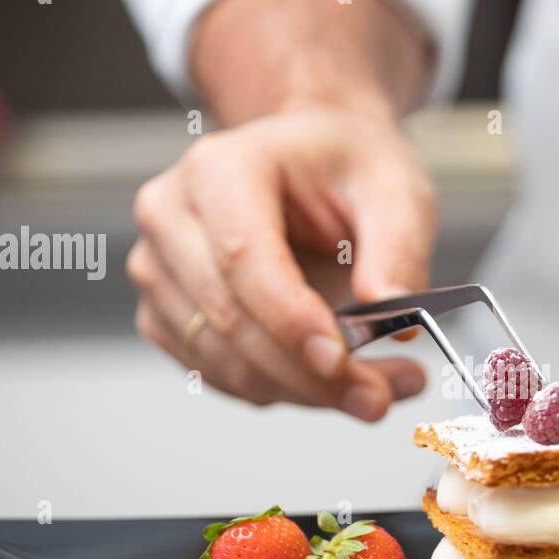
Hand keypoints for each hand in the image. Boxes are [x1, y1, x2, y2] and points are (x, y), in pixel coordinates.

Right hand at [127, 105, 434, 419]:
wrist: (314, 164)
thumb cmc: (345, 168)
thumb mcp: (395, 190)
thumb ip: (398, 250)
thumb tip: (396, 314)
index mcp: (220, 168)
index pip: (243, 257)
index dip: (289, 320)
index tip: (340, 361)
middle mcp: (172, 216)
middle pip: (230, 319)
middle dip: (311, 374)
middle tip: (384, 394)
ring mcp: (159, 269)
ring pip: (226, 362)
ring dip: (304, 391)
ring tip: (377, 387)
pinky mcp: (166, 314)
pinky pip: (220, 376)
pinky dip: (281, 390)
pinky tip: (331, 379)